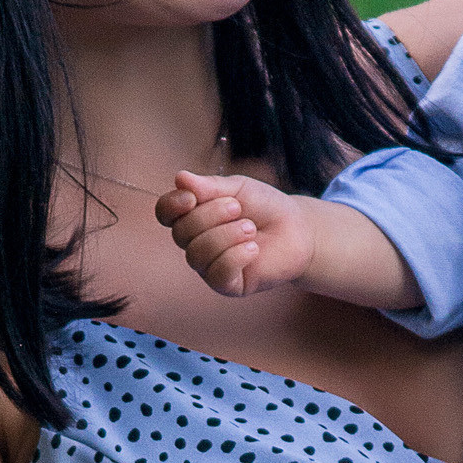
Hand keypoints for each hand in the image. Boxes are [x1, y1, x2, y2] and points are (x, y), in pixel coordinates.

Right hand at [156, 170, 314, 298]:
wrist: (297, 229)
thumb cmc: (264, 207)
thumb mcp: (237, 188)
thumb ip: (209, 186)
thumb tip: (180, 178)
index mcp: (192, 217)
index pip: (165, 213)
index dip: (171, 206)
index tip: (191, 197)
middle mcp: (195, 243)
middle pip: (180, 233)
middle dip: (210, 216)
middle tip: (239, 209)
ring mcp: (209, 266)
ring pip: (197, 254)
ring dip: (226, 236)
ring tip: (250, 228)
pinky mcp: (228, 284)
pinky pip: (217, 274)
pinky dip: (235, 257)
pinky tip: (253, 249)